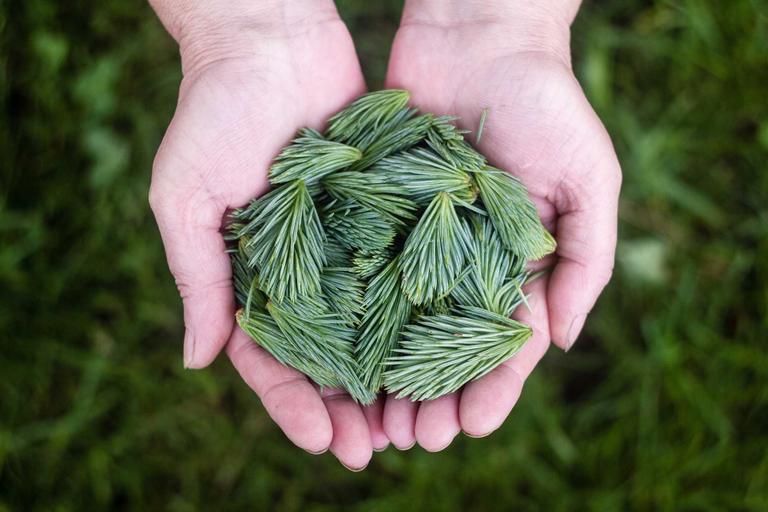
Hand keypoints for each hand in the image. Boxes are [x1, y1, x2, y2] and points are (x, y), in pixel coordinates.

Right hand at [148, 0, 386, 468]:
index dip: (292, 405)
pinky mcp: (385, 211)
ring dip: (389, 375)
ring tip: (415, 421)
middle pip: (326, 355)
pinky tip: (444, 348)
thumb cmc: (213, 114)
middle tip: (375, 450)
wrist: (269, 39)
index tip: (321, 442)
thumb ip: (195, 278)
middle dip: (347, 406)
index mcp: (250, 276)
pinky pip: (404, 267)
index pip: (269, 358)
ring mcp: (345, 243)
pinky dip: (420, 310)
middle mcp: (302, 268)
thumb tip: (195, 361)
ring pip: (371, 324)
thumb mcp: (185, 199)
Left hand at [382, 0, 620, 449]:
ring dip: (388, 371)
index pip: (504, 342)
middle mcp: (463, 259)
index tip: (470, 427)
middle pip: (445, 344)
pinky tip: (336, 352)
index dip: (491, 389)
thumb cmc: (548, 103)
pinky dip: (352, 312)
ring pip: (399, 319)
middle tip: (413, 440)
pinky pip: (362, 267)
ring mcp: (417, 237)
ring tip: (373, 417)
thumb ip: (585, 259)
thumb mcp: (589, 179)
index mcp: (515, 262)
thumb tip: (563, 342)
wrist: (480, 36)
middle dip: (433, 394)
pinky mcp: (376, 209)